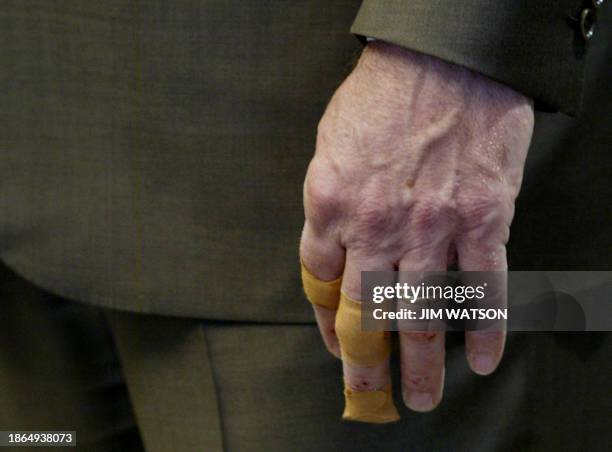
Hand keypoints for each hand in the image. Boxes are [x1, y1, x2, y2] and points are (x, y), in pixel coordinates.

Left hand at [300, 41, 533, 415]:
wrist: (444, 57)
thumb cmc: (381, 97)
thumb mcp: (330, 147)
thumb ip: (329, 205)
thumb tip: (335, 255)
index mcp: (331, 205)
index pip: (320, 284)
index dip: (325, 322)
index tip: (332, 341)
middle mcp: (377, 226)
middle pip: (366, 315)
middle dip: (367, 366)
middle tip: (372, 397)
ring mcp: (432, 227)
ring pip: (423, 315)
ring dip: (423, 365)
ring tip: (422, 398)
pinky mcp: (484, 219)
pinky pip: (484, 288)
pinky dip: (487, 329)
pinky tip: (484, 359)